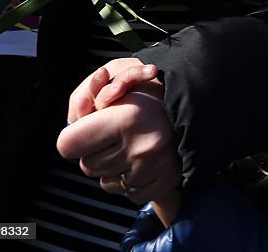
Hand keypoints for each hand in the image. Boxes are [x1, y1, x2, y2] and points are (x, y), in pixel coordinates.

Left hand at [58, 65, 181, 204]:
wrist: (200, 101)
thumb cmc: (153, 86)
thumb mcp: (119, 73)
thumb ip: (87, 94)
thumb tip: (74, 119)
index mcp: (126, 117)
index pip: (68, 144)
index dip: (74, 135)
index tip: (87, 129)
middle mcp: (140, 146)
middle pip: (86, 165)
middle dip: (95, 151)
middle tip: (116, 133)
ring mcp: (154, 168)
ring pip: (105, 182)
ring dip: (113, 167)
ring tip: (132, 144)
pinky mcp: (165, 182)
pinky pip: (129, 194)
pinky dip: (132, 180)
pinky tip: (144, 160)